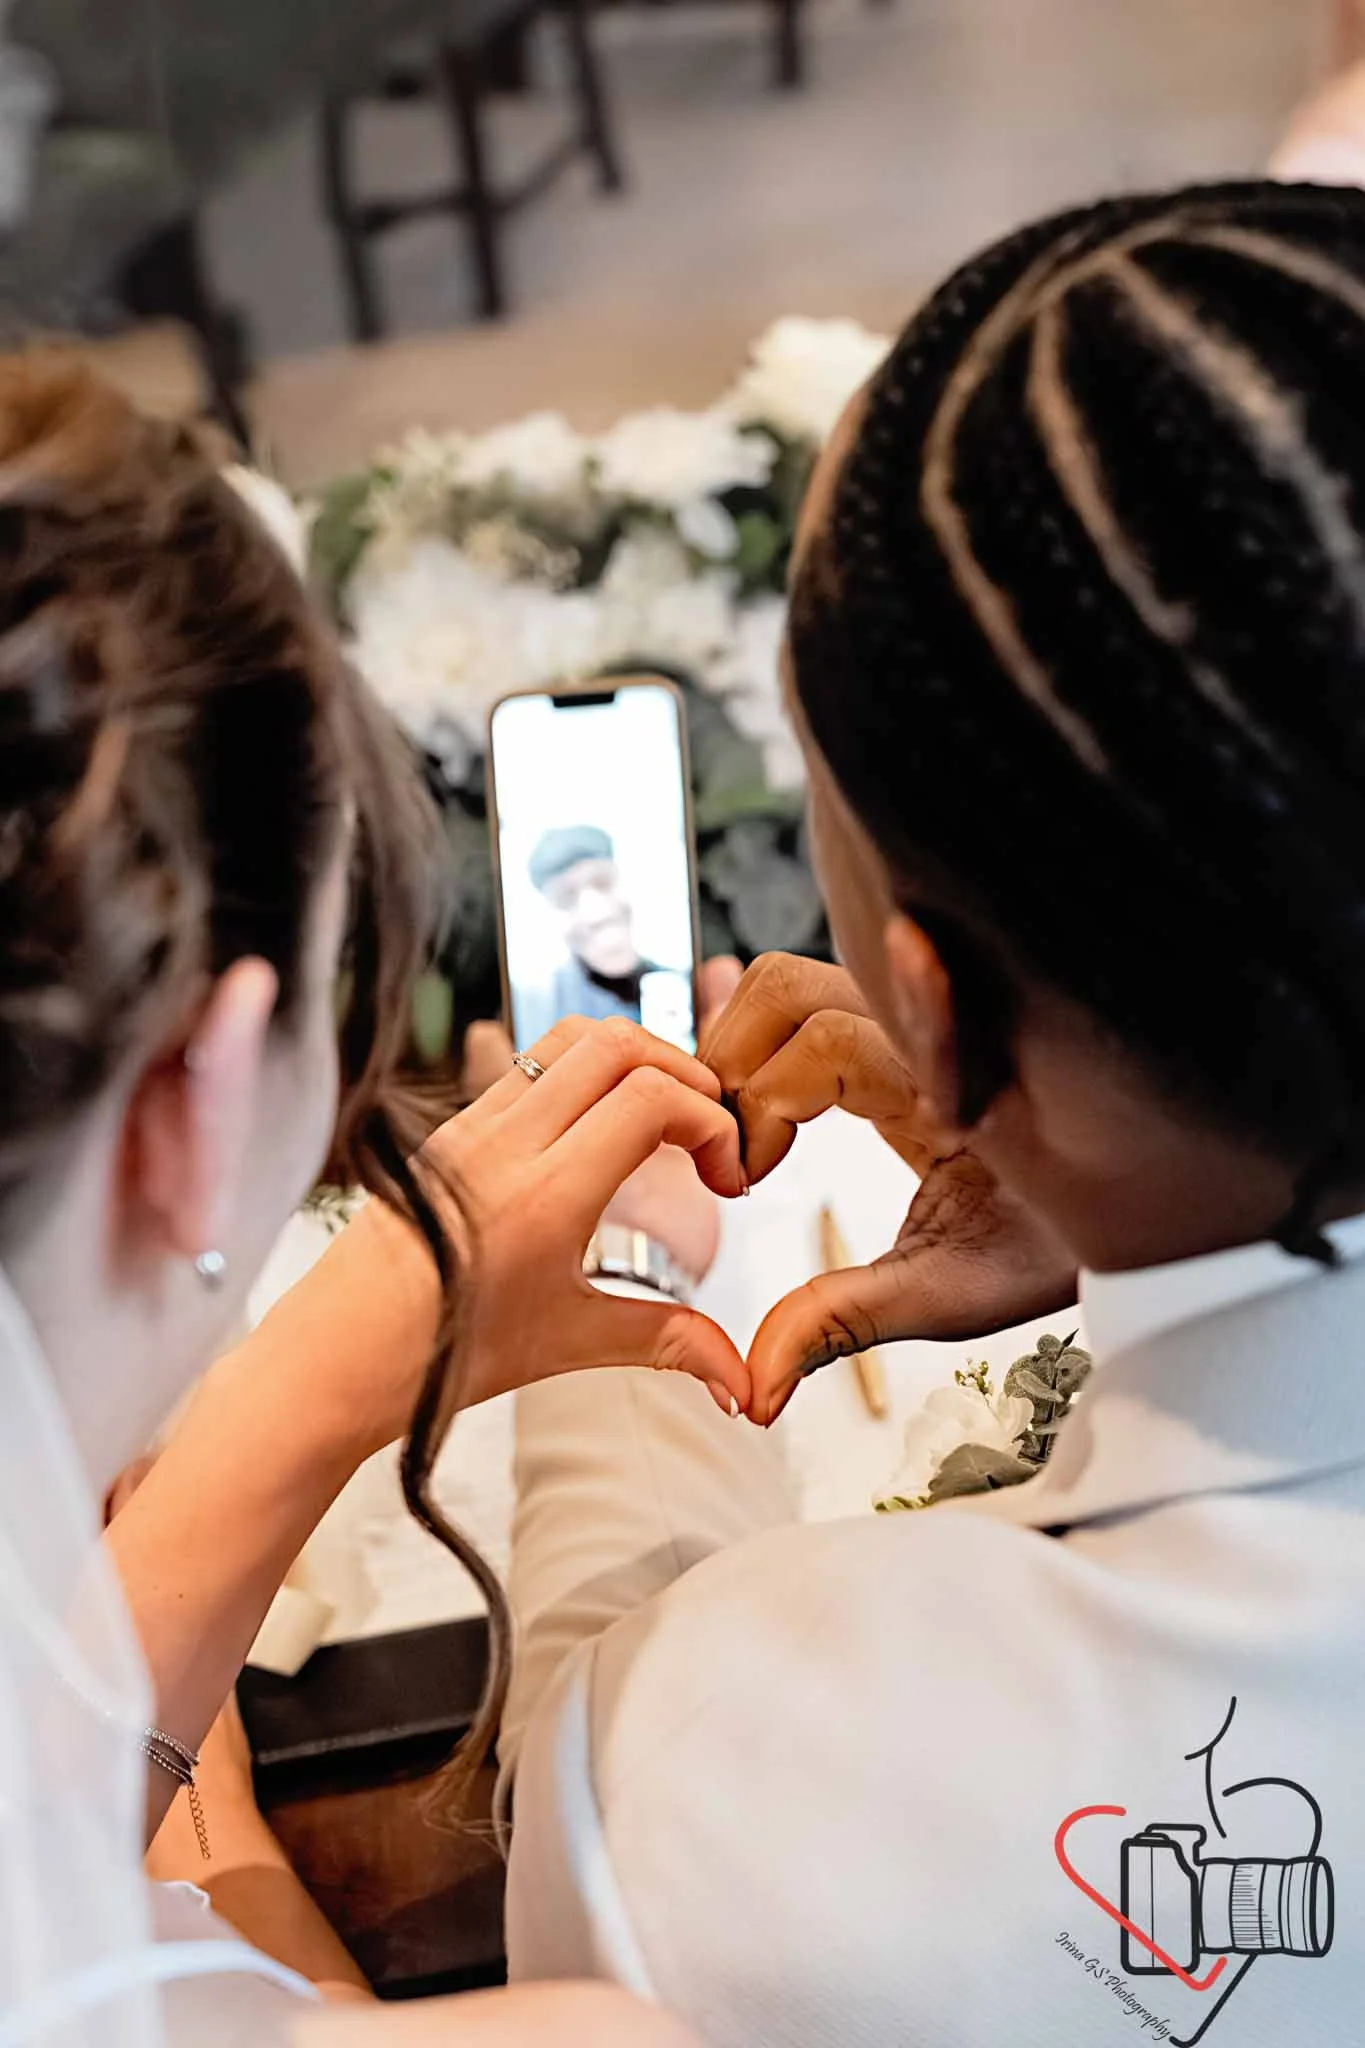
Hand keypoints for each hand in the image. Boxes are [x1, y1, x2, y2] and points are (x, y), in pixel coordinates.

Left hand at [423, 1013, 747, 1418]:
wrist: (333, 1361)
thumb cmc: (440, 1358)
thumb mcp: (570, 1346)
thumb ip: (670, 1343)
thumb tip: (744, 1383)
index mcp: (544, 1197)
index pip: (651, 1100)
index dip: (712, 1121)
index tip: (726, 1176)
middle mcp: (505, 1145)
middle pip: (618, 1044)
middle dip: (686, 1073)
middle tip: (709, 1132)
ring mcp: (471, 1128)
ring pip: (570, 1040)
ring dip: (635, 1060)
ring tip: (663, 1121)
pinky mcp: (450, 1129)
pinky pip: (529, 1066)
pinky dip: (586, 1074)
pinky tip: (601, 1132)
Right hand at [702, 953, 1077, 1423]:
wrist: (1130, 1201)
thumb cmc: (1053, 1239)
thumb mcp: (951, 1293)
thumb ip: (846, 1321)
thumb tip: (758, 1383)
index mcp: (947, 1082)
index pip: (819, 1044)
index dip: (758, 1108)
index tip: (743, 1180)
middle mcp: (925, 1027)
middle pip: (785, 987)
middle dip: (731, 1064)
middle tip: (728, 1149)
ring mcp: (909, 1012)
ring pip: (790, 982)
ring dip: (742, 1049)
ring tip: (743, 1132)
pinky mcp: (895, 1021)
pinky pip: (812, 997)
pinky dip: (767, 1042)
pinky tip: (769, 1106)